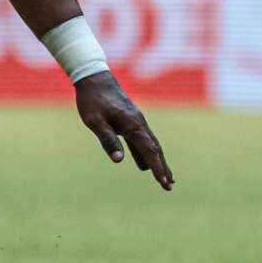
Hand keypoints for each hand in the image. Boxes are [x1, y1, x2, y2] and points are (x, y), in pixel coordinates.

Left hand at [74, 71, 173, 190]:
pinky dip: (147, 152)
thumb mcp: (95, 121)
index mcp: (133, 125)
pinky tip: (144, 162)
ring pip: (151, 144)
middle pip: (155, 149)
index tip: (164, 183)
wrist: (93, 76)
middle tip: (169, 186)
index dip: (158, 168)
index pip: (149, 151)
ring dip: (158, 161)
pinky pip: (142, 139)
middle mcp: (139, 123)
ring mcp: (136, 121)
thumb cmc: (92, 99)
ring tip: (164, 177)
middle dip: (163, 168)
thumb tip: (119, 160)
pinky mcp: (130, 119)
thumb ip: (108, 140)